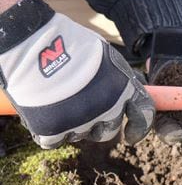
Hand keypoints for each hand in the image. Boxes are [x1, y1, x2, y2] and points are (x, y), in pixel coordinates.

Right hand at [0, 0, 153, 148]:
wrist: (34, 46)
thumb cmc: (70, 44)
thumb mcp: (107, 56)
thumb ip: (119, 80)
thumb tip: (128, 95)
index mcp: (124, 90)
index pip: (143, 116)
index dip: (139, 129)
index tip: (131, 136)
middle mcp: (108, 109)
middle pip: (109, 131)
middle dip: (99, 124)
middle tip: (82, 109)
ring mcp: (81, 122)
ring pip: (81, 134)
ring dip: (73, 124)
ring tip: (58, 100)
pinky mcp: (54, 131)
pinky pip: (55, 140)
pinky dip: (49, 131)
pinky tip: (43, 112)